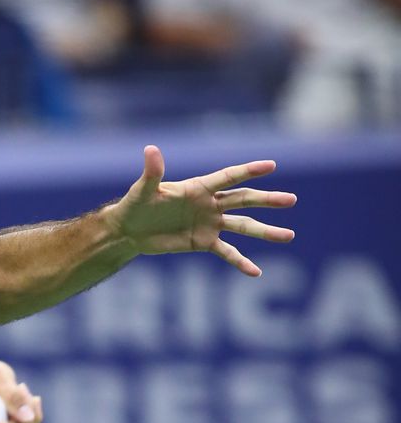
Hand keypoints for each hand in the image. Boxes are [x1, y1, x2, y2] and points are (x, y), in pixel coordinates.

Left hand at [106, 145, 296, 276]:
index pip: (228, 177)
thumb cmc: (136, 205)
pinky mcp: (204, 243)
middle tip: (291, 200)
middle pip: (244, 199)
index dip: (248, 171)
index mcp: (199, 187)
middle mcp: (210, 204)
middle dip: (267, 200)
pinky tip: (256, 272)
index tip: (271, 165)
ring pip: (243, 226)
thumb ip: (152, 172)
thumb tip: (150, 149)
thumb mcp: (143, 190)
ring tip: (289, 235)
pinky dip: (241, 262)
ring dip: (265, 231)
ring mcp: (210, 224)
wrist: (130, 231)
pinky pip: (227, 252)